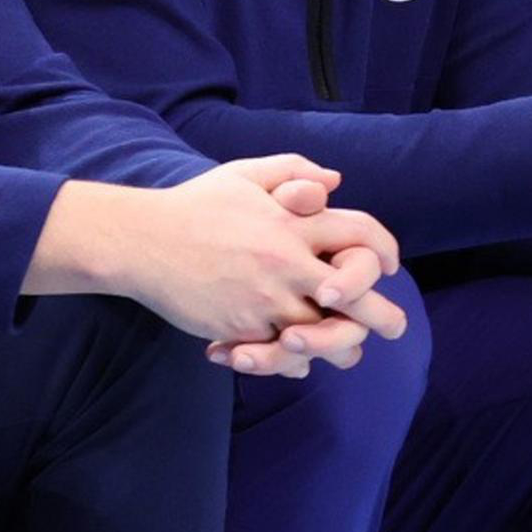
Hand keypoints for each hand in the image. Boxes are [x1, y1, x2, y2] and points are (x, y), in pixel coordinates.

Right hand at [35, 158, 403, 372]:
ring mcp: (266, 299)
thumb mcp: (242, 175)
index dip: (385, 250)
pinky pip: (284, 354)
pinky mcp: (242, 327)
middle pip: (359, 297)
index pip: (362, 236)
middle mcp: (288, 264)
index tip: (389, 265)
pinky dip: (293, 361)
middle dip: (383, 316)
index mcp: (294, 224)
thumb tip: (334, 181)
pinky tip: (295, 359)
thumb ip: (292, 170)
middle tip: (392, 326)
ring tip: (345, 354)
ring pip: (325, 336)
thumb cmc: (191, 206)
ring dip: (339, 348)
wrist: (139, 242)